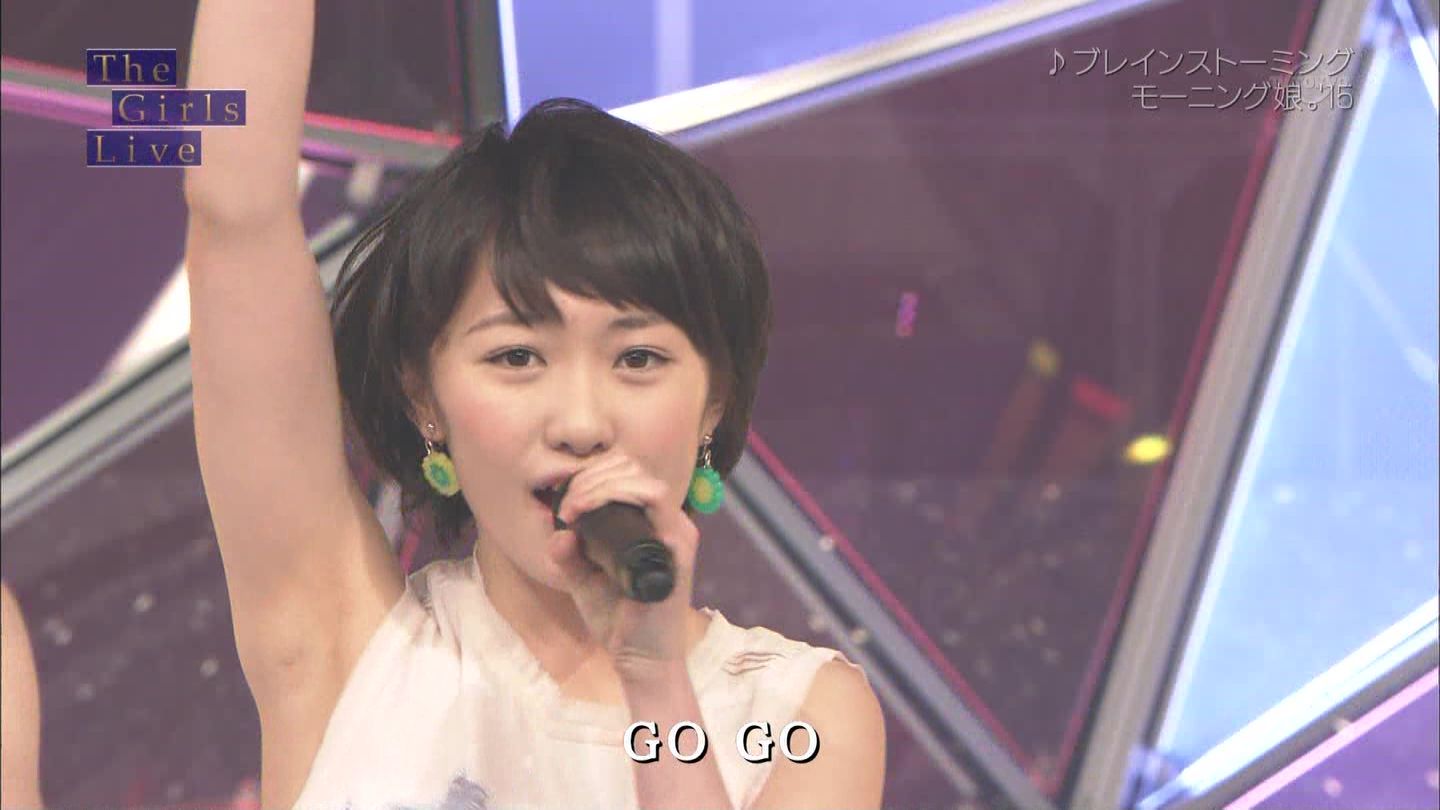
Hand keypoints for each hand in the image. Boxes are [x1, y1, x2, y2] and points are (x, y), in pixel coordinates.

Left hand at [547, 452, 698, 677]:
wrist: (640, 659)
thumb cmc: (618, 620)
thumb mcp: (584, 582)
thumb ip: (570, 556)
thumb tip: (558, 531)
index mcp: (650, 526)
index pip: (627, 477)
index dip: (592, 476)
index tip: (563, 501)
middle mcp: (669, 523)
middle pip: (634, 471)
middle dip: (592, 477)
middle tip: (565, 505)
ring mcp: (677, 533)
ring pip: (643, 480)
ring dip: (599, 485)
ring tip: (572, 509)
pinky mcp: (678, 546)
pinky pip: (654, 500)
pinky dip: (615, 495)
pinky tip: (585, 512)